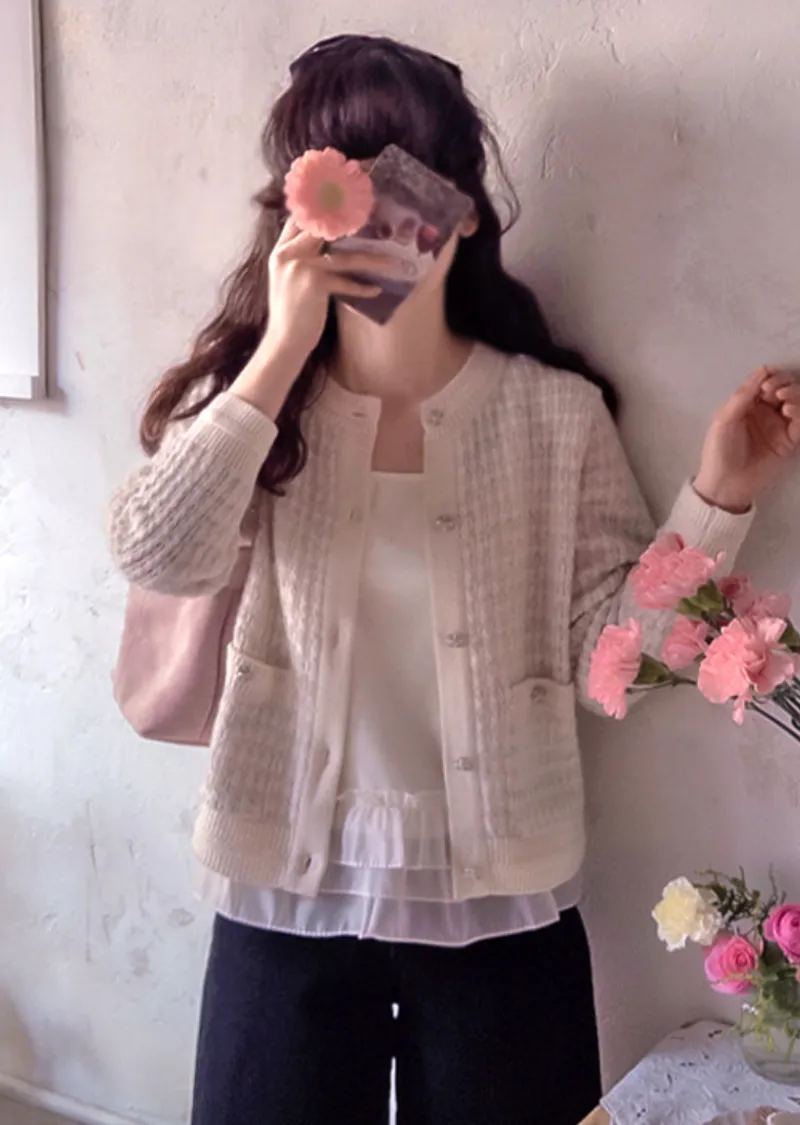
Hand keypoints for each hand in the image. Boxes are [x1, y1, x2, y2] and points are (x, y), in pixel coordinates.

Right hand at [230, 219, 394, 418]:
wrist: (283, 341)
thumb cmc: (291, 314)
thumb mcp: (290, 280)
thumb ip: (303, 260)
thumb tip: (330, 248)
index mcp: (280, 251)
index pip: (299, 219)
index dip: (320, 210)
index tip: (344, 206)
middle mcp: (289, 254)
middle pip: (324, 228)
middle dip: (350, 224)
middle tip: (376, 222)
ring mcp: (302, 267)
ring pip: (344, 257)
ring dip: (372, 260)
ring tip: (393, 263)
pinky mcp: (315, 283)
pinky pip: (346, 281)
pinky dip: (362, 287)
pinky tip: (376, 290)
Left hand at [694, 367, 799, 511]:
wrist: (725, 483)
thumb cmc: (719, 450)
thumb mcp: (725, 418)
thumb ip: (744, 394)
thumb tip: (764, 369)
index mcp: (749, 404)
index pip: (769, 381)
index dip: (773, 377)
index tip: (767, 385)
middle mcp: (767, 412)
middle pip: (787, 388)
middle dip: (786, 384)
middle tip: (776, 393)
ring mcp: (779, 426)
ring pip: (798, 403)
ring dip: (796, 396)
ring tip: (784, 403)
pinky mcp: (789, 442)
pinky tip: (789, 412)